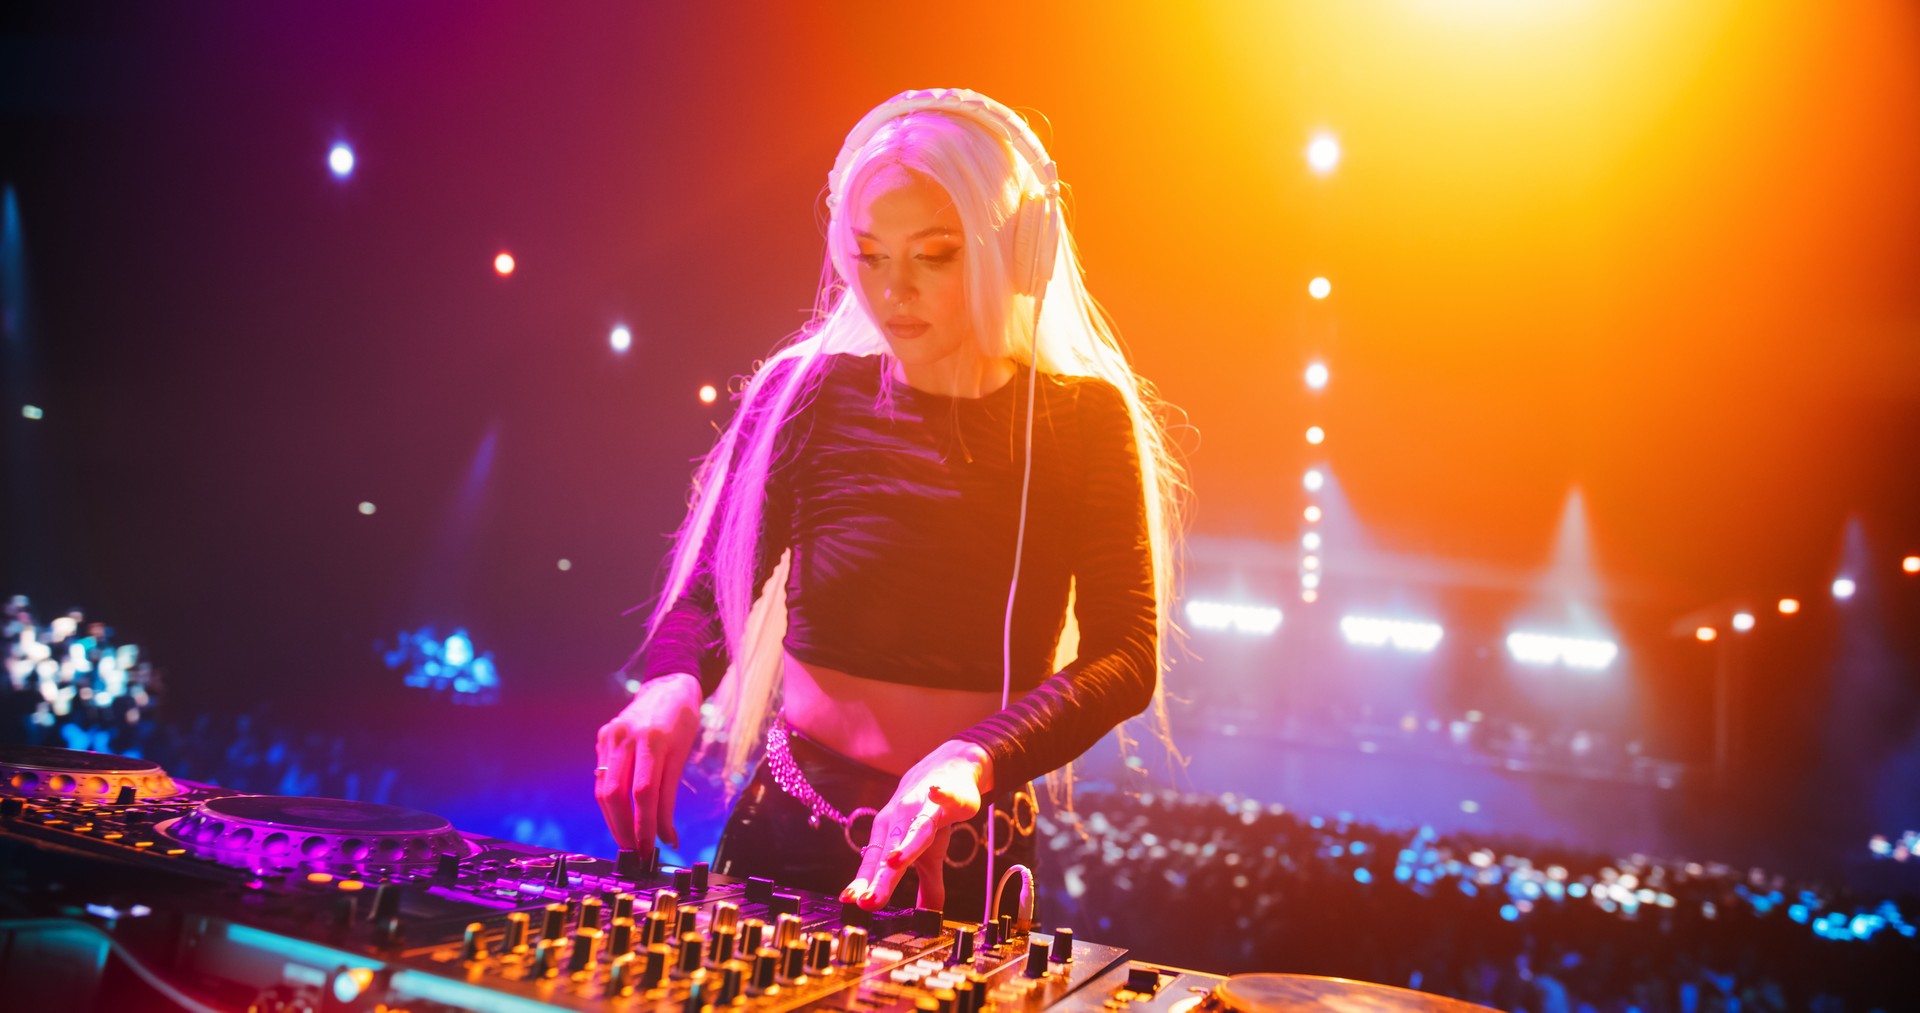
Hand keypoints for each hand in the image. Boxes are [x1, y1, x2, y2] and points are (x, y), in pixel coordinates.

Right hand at [594, 673, 701, 853]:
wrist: (668, 685)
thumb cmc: (682, 721)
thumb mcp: (681, 757)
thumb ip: (669, 797)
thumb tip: (667, 837)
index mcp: (652, 740)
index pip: (643, 793)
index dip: (644, 825)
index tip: (650, 849)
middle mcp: (626, 737)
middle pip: (616, 794)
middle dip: (623, 829)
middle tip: (635, 851)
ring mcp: (610, 736)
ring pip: (604, 789)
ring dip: (613, 820)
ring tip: (627, 840)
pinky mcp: (602, 737)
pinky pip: (602, 776)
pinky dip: (610, 799)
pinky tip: (619, 813)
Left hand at [841, 740, 992, 912]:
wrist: (949, 769)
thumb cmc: (932, 814)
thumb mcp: (930, 854)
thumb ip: (927, 886)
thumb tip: (928, 916)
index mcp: (890, 836)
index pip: (874, 863)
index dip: (864, 883)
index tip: (851, 901)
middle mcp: (900, 820)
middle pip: (890, 853)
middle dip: (879, 878)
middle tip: (868, 901)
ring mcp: (922, 806)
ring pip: (914, 829)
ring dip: (904, 845)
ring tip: (893, 862)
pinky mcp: (946, 794)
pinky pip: (942, 794)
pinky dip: (938, 794)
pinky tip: (935, 792)